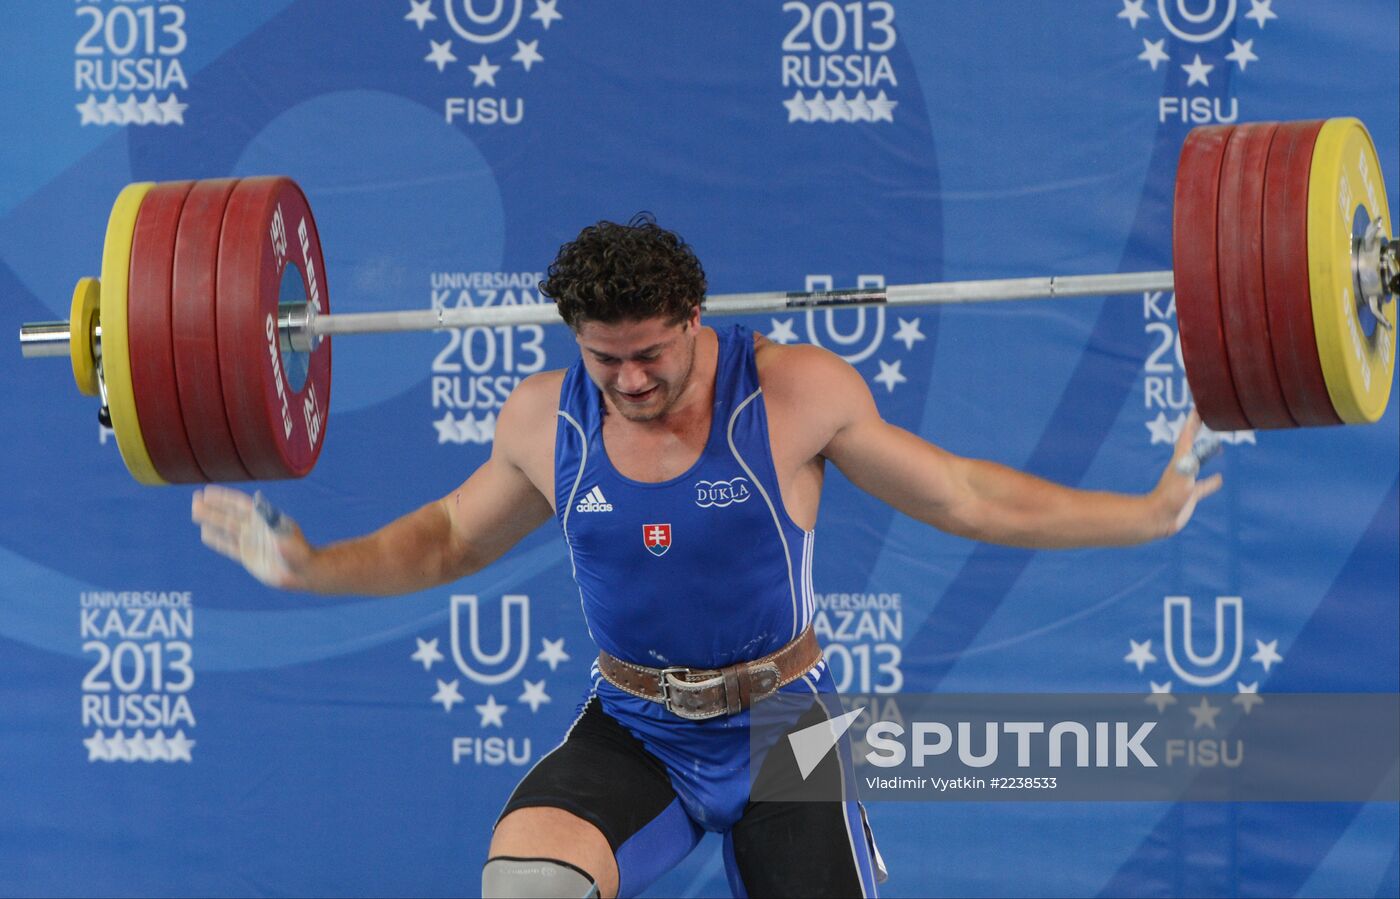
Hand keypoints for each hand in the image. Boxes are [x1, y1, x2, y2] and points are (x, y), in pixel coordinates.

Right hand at [191, 485, 311, 587]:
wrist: (302, 573)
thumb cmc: (298, 551)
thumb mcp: (284, 533)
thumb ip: (270, 519)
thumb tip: (258, 501)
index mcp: (265, 518)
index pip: (240, 504)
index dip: (224, 498)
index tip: (207, 491)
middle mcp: (256, 528)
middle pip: (230, 515)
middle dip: (213, 507)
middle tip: (195, 499)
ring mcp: (251, 542)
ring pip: (226, 529)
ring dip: (211, 521)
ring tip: (195, 512)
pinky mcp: (248, 556)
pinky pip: (228, 546)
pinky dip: (217, 540)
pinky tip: (205, 533)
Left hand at [1152, 409, 1223, 535]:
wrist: (1158, 519)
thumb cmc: (1168, 497)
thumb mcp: (1182, 477)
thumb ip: (1189, 464)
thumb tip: (1197, 454)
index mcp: (1180, 460)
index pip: (1187, 436)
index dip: (1192, 422)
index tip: (1198, 408)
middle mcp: (1182, 467)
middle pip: (1192, 444)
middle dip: (1197, 431)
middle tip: (1206, 418)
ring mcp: (1186, 480)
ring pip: (1199, 463)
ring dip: (1207, 454)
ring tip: (1218, 445)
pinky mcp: (1190, 494)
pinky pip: (1204, 485)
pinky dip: (1212, 482)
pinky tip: (1220, 479)